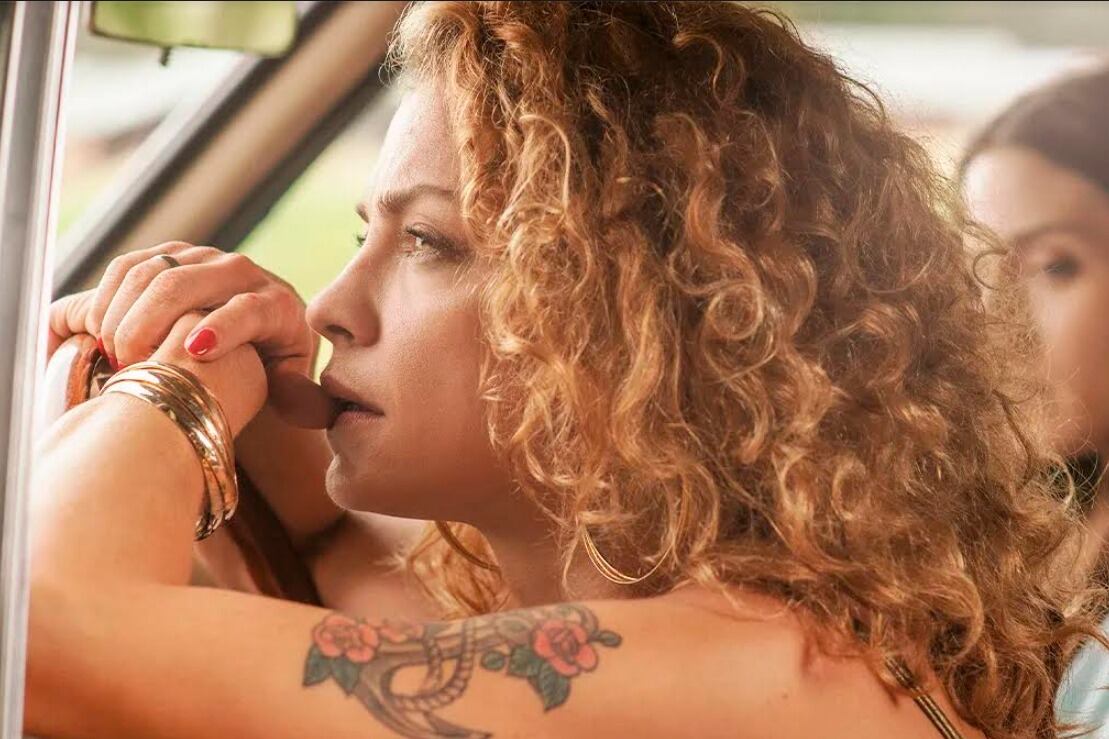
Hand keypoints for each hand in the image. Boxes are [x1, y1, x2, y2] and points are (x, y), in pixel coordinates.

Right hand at [48, 241, 333, 427]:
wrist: (262, 326)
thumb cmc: (274, 364)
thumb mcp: (293, 384)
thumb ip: (302, 398)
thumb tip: (300, 397)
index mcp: (278, 304)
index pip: (249, 309)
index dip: (223, 326)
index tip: (194, 352)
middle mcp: (243, 272)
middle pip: (188, 283)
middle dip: (153, 322)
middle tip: (132, 364)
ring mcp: (205, 258)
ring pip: (154, 271)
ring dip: (126, 311)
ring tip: (116, 354)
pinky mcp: (172, 254)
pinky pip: (131, 264)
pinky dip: (110, 294)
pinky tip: (102, 332)